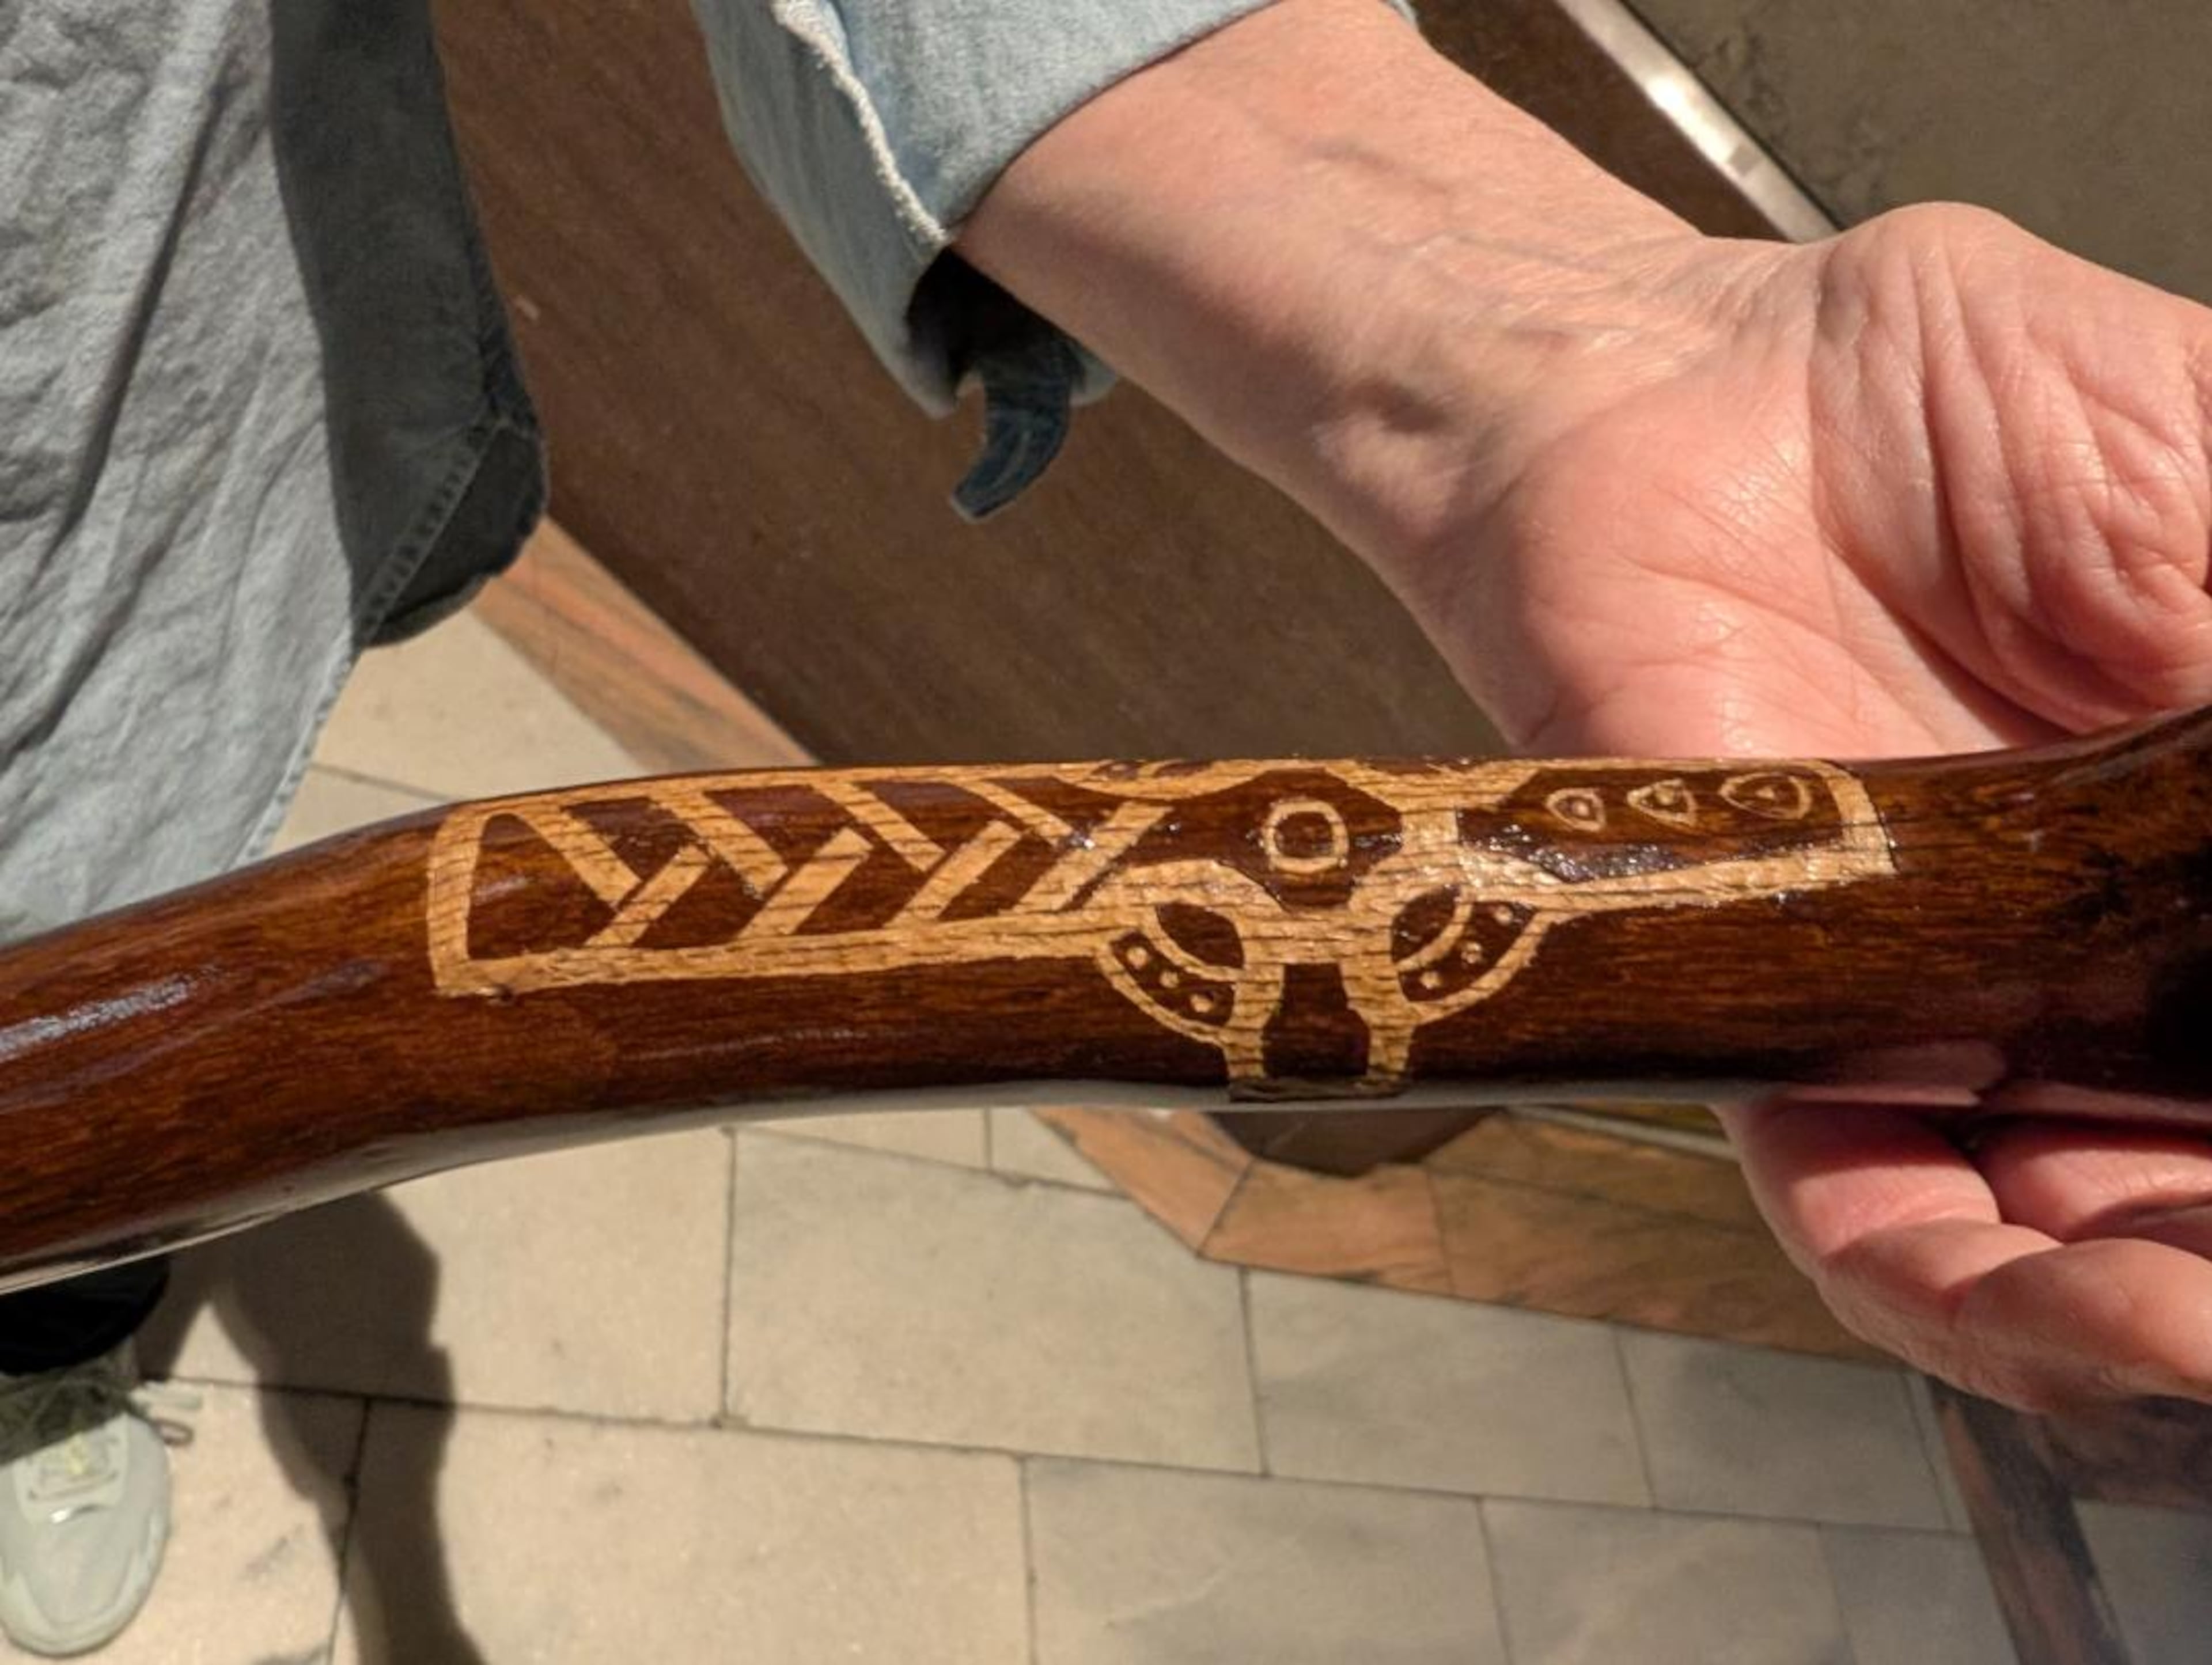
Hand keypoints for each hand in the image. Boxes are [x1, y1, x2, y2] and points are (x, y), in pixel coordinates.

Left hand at [963, 0, 2211, 1408]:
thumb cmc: (1946, 401)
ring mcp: (1936, 1001)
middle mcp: (2093, 959)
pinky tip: (2073, 1327)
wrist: (1686, 388)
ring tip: (2206, 1334)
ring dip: (2148, 1319)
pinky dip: (1960, 1283)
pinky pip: (1857, 1200)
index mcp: (2210, 841)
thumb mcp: (2199, 472)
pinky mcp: (1769, 1016)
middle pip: (2194, 1164)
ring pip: (2058, 1233)